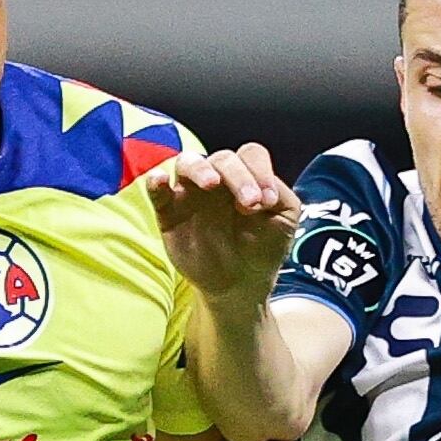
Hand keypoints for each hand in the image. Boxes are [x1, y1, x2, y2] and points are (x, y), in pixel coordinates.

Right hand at [146, 144, 298, 301]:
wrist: (241, 285)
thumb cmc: (263, 249)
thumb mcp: (284, 223)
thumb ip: (282, 198)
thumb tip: (265, 189)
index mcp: (246, 176)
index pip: (250, 155)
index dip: (260, 171)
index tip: (268, 202)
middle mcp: (218, 179)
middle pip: (223, 158)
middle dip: (238, 177)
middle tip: (250, 204)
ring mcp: (191, 194)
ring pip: (188, 162)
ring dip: (200, 169)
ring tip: (212, 183)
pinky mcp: (169, 214)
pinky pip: (157, 191)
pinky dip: (156, 182)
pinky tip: (160, 181)